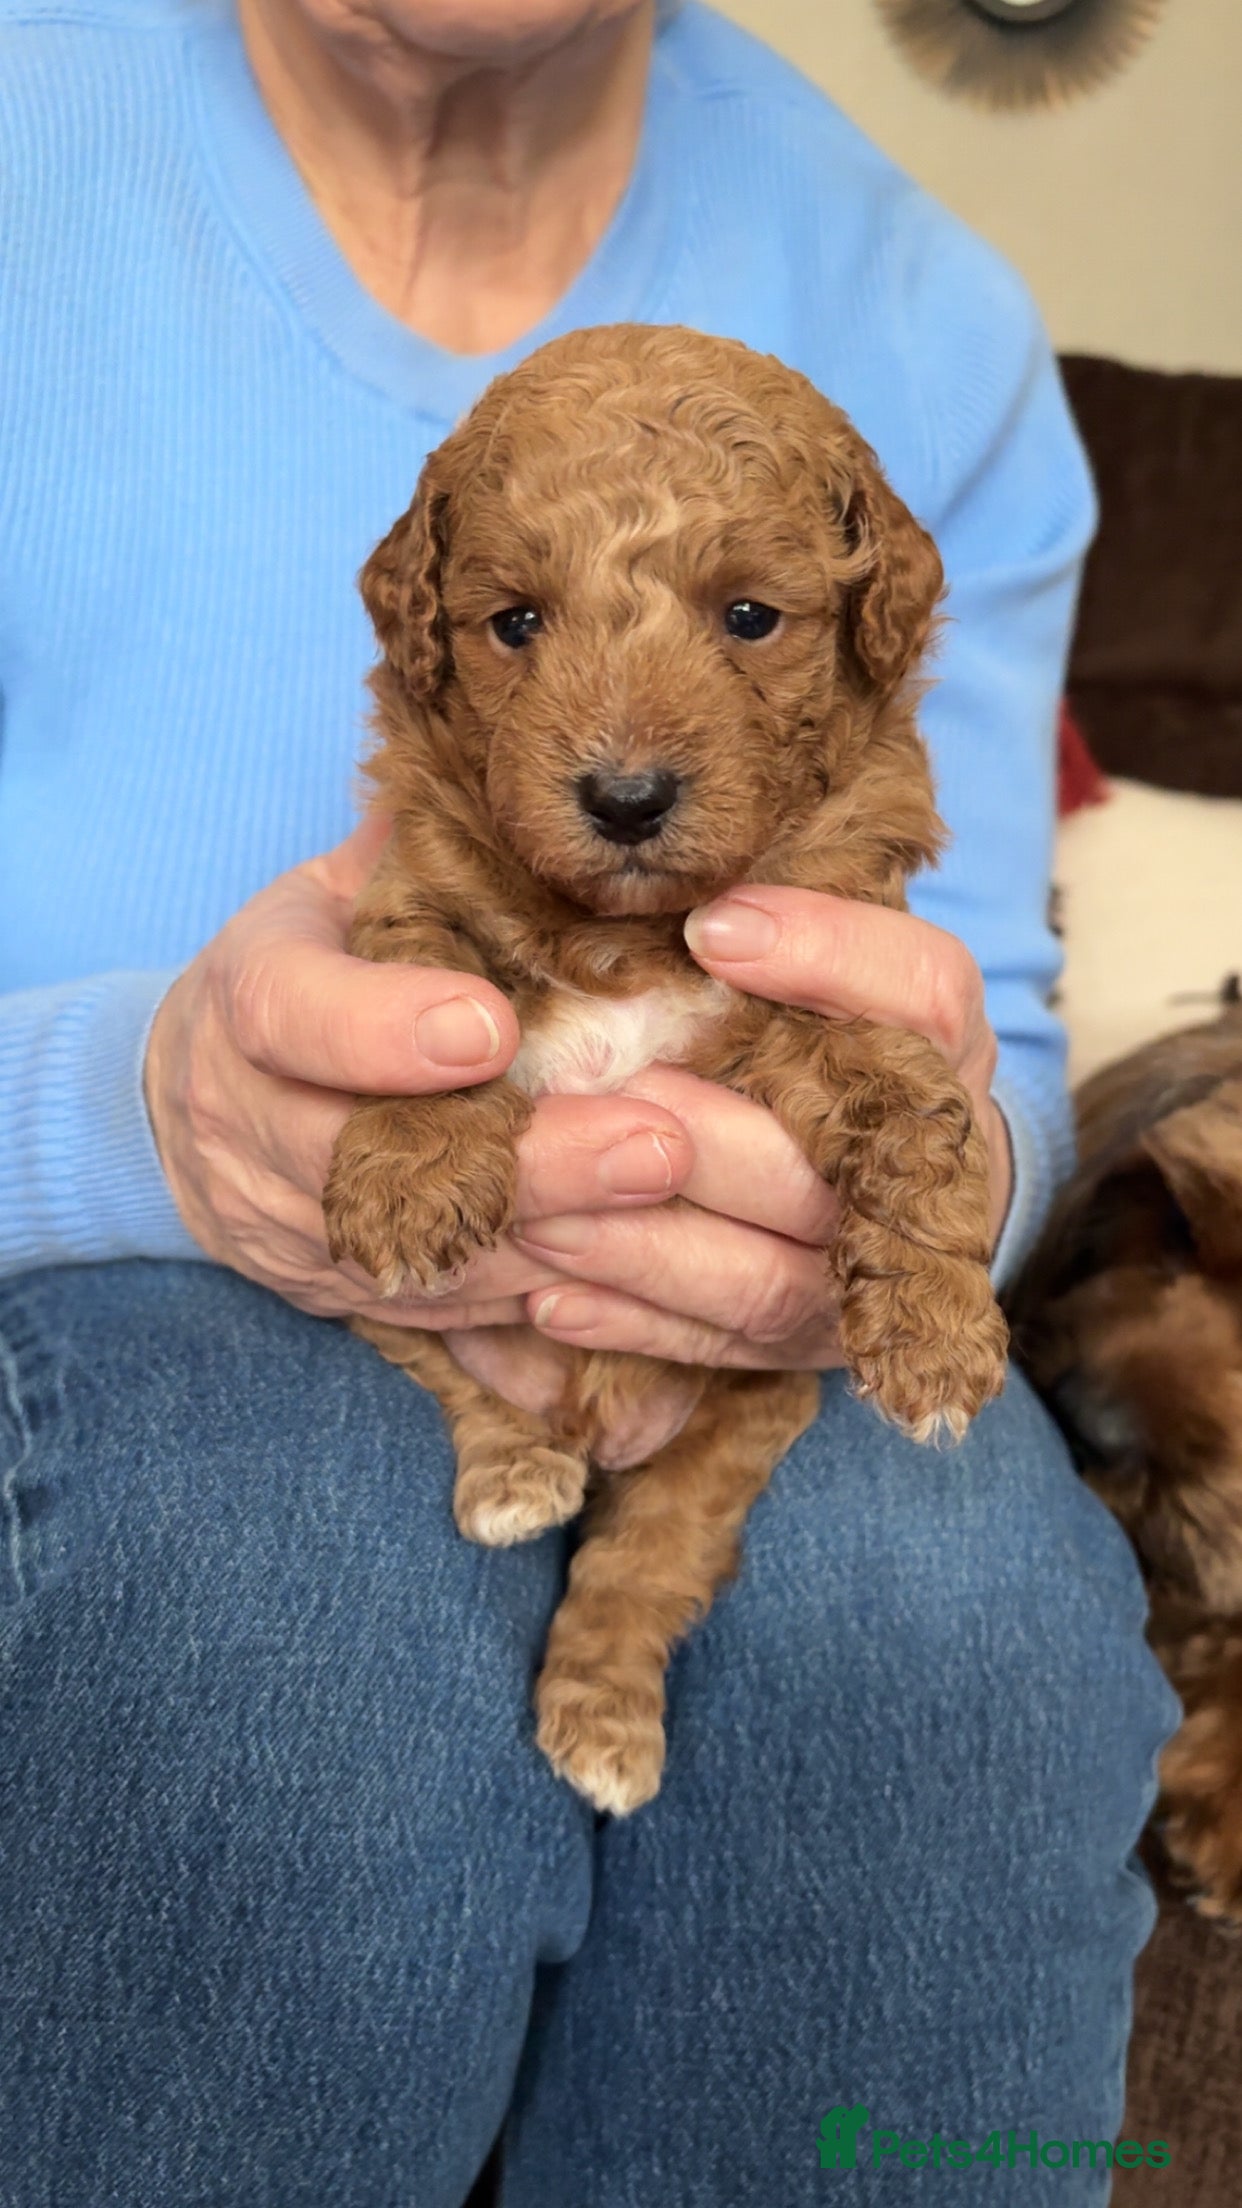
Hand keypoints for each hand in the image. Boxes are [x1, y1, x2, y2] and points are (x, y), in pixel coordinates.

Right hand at [144, 818, 697, 1329]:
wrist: (193, 1100)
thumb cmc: (310, 965)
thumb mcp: (338, 891)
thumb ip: (424, 855)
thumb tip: (543, 783)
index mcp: (246, 996)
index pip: (296, 1014)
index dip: (387, 1030)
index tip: (495, 1030)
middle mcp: (244, 1118)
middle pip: (369, 1158)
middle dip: (522, 1162)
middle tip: (656, 1146)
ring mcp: (277, 1220)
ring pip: (412, 1250)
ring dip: (549, 1240)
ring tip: (670, 1211)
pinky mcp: (324, 1290)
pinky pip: (432, 1312)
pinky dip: (530, 1298)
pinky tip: (631, 1273)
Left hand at [505, 886, 1010, 1371]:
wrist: (882, 1182)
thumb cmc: (808, 1035)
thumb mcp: (809, 968)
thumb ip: (752, 938)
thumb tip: (666, 896)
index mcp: (937, 1047)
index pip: (922, 991)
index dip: (826, 957)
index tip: (711, 928)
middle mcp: (928, 1167)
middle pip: (823, 1166)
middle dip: (702, 1140)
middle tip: (585, 1102)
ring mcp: (867, 1276)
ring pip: (762, 1278)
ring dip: (640, 1247)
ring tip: (533, 1213)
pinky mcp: (806, 1345)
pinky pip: (715, 1347)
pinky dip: (627, 1322)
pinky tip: (545, 1298)